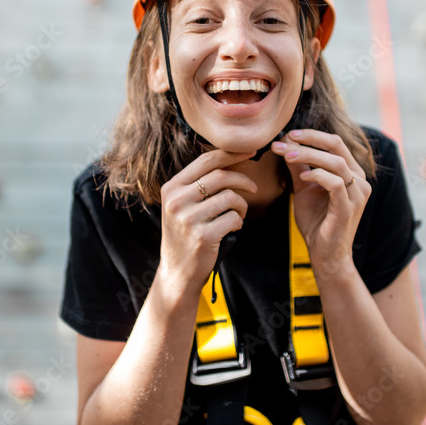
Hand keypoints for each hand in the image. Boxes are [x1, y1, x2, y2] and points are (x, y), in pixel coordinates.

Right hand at [158, 150, 258, 294]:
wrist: (177, 272)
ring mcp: (188, 219)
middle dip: (243, 180)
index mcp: (171, 188)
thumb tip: (231, 160)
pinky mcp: (203, 236)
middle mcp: (177, 201)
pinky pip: (233, 218)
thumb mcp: (182, 206)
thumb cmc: (185, 235)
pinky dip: (239, 222)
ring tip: (239, 215)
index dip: (231, 154)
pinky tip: (233, 228)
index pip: (205, 161)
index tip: (250, 152)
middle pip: (221, 176)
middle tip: (254, 188)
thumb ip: (198, 185)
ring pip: (230, 197)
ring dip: (242, 205)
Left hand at [271, 130, 371, 275]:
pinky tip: (303, 178)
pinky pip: (336, 184)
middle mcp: (359, 181)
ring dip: (309, 155)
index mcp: (352, 174)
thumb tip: (286, 144)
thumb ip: (299, 168)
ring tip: (288, 155)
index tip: (288, 135)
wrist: (325, 254)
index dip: (312, 135)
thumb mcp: (304, 189)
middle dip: (310, 139)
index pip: (335, 143)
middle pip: (337, 146)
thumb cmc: (317, 222)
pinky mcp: (348, 208)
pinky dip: (318, 176)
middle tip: (286, 139)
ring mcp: (357, 195)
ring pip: (336, 163)